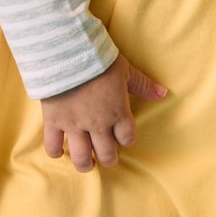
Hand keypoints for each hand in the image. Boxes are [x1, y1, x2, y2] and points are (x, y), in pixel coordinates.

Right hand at [41, 53, 167, 172]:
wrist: (67, 53)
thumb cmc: (99, 60)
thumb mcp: (125, 71)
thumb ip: (143, 85)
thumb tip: (162, 93)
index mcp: (118, 113)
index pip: (126, 138)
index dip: (125, 139)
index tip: (121, 136)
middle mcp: (98, 124)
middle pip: (107, 154)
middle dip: (108, 158)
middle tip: (105, 154)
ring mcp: (75, 125)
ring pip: (81, 157)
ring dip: (85, 163)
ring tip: (87, 162)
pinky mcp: (54, 121)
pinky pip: (53, 145)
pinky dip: (55, 151)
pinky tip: (59, 151)